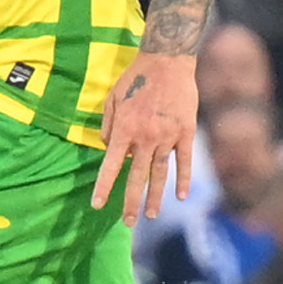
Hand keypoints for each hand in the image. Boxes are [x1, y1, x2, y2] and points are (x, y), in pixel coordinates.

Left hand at [92, 51, 198, 224]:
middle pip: (136, 176)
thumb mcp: (112, 99)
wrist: (167, 61)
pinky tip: (181, 197)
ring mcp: (167, 136)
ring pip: (160, 173)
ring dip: (155, 196)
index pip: (111, 165)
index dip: (104, 186)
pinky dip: (183, 179)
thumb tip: (109, 149)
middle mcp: (145, 138)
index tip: (97, 205)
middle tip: (126, 222)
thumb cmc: (135, 78)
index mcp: (124, 130)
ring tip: (150, 215)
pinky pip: (184, 161)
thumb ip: (108, 126)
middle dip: (130, 201)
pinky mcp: (186, 133)